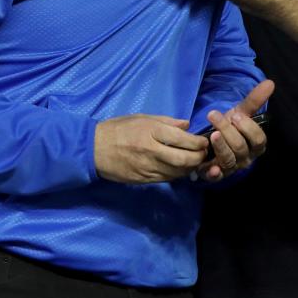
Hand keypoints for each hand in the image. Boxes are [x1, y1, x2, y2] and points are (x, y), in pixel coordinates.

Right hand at [94, 114, 208, 183]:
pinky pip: (166, 179)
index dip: (199, 142)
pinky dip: (176, 175)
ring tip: (194, 162)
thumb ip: (167, 121)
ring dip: (190, 168)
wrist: (93, 149)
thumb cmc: (118, 129)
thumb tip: (187, 125)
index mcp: (152, 131)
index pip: (183, 139)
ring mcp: (147, 167)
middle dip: (199, 158)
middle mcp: (152, 150)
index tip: (204, 141)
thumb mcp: (142, 118)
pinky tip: (179, 169)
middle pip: (184, 159)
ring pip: (177, 172)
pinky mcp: (143, 179)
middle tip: (203, 154)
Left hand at [197, 79, 274, 181]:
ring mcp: (232, 168)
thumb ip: (254, 101)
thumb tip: (270, 82)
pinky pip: (216, 177)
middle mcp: (246, 158)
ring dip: (220, 145)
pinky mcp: (217, 175)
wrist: (210, 142)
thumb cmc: (230, 127)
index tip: (236, 115)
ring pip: (229, 159)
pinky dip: (214, 173)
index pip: (258, 140)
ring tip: (211, 134)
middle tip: (215, 116)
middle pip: (241, 147)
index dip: (248, 128)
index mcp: (255, 145)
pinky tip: (210, 168)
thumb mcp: (240, 113)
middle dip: (228, 131)